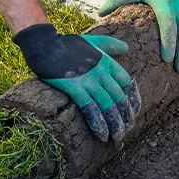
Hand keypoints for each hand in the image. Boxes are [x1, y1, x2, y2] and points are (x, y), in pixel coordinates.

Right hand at [14, 24, 141, 141]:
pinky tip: (101, 134)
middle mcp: (101, 72)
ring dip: (114, 124)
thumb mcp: (93, 41)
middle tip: (126, 130)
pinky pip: (90, 108)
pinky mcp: (74, 87)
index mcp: (107, 62)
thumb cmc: (66, 44)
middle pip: (119, 98)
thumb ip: (110, 45)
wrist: (45, 45)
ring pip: (108, 106)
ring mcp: (88, 80)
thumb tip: (126, 48)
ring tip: (116, 137)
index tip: (133, 113)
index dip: (133, 100)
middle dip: (125, 117)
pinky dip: (98, 123)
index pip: (128, 84)